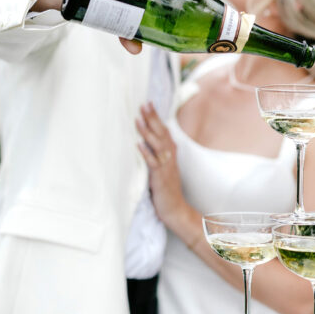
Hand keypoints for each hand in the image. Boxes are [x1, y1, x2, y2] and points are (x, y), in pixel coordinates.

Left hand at [136, 104, 184, 226]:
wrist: (176, 210)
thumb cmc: (167, 190)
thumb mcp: (162, 169)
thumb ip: (157, 155)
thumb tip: (145, 141)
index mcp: (170, 154)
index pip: (164, 131)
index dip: (156, 118)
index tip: (149, 104)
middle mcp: (170, 157)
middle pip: (162, 134)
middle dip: (153, 119)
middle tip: (144, 104)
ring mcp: (166, 167)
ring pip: (158, 146)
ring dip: (148, 132)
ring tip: (139, 119)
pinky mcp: (160, 178)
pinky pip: (153, 163)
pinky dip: (146, 153)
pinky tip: (138, 144)